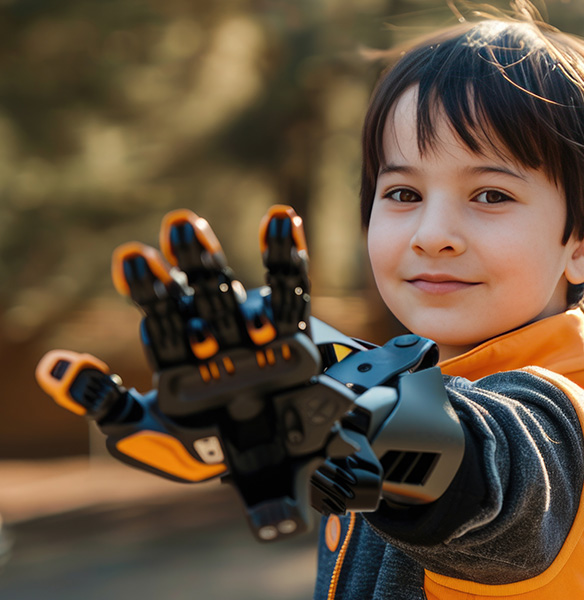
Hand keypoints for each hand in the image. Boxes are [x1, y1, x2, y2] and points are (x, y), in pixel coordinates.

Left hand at [36, 206, 357, 540]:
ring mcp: (251, 330)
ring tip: (192, 223)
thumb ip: (109, 406)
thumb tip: (50, 365)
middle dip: (179, 269)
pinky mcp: (293, 331)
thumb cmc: (221, 449)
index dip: (150, 290)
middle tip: (167, 231)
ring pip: (230, 291)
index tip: (134, 258)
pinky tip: (282, 218)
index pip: (161, 320)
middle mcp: (212, 335)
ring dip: (213, 259)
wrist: (284, 461)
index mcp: (180, 357)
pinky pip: (290, 292)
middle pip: (192, 298)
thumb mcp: (158, 438)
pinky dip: (288, 256)